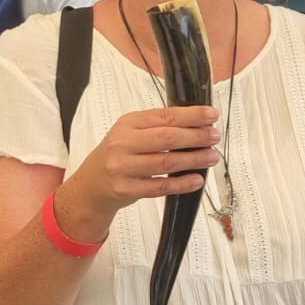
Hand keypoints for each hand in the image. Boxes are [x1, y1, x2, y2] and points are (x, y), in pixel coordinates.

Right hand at [68, 105, 220, 223]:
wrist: (91, 184)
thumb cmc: (118, 155)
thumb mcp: (131, 133)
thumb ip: (158, 127)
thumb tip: (198, 123)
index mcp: (128, 123)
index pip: (164, 116)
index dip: (191, 115)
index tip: (211, 115)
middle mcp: (123, 143)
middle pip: (166, 138)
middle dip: (196, 136)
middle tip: (214, 137)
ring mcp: (123, 167)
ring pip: (165, 163)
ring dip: (193, 159)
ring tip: (212, 157)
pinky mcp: (127, 189)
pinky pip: (160, 187)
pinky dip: (181, 184)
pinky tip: (197, 179)